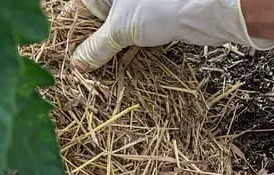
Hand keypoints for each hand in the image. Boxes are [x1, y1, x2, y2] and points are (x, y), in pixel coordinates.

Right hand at [72, 0, 273, 70]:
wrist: (206, 9)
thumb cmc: (160, 6)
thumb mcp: (119, 29)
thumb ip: (96, 47)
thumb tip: (78, 62)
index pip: (79, 9)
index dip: (71, 33)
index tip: (67, 56)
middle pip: (97, 19)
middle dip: (90, 44)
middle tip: (82, 66)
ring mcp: (138, 4)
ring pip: (116, 27)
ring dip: (109, 48)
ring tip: (99, 69)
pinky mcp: (154, 15)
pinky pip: (134, 31)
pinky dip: (127, 47)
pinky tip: (122, 62)